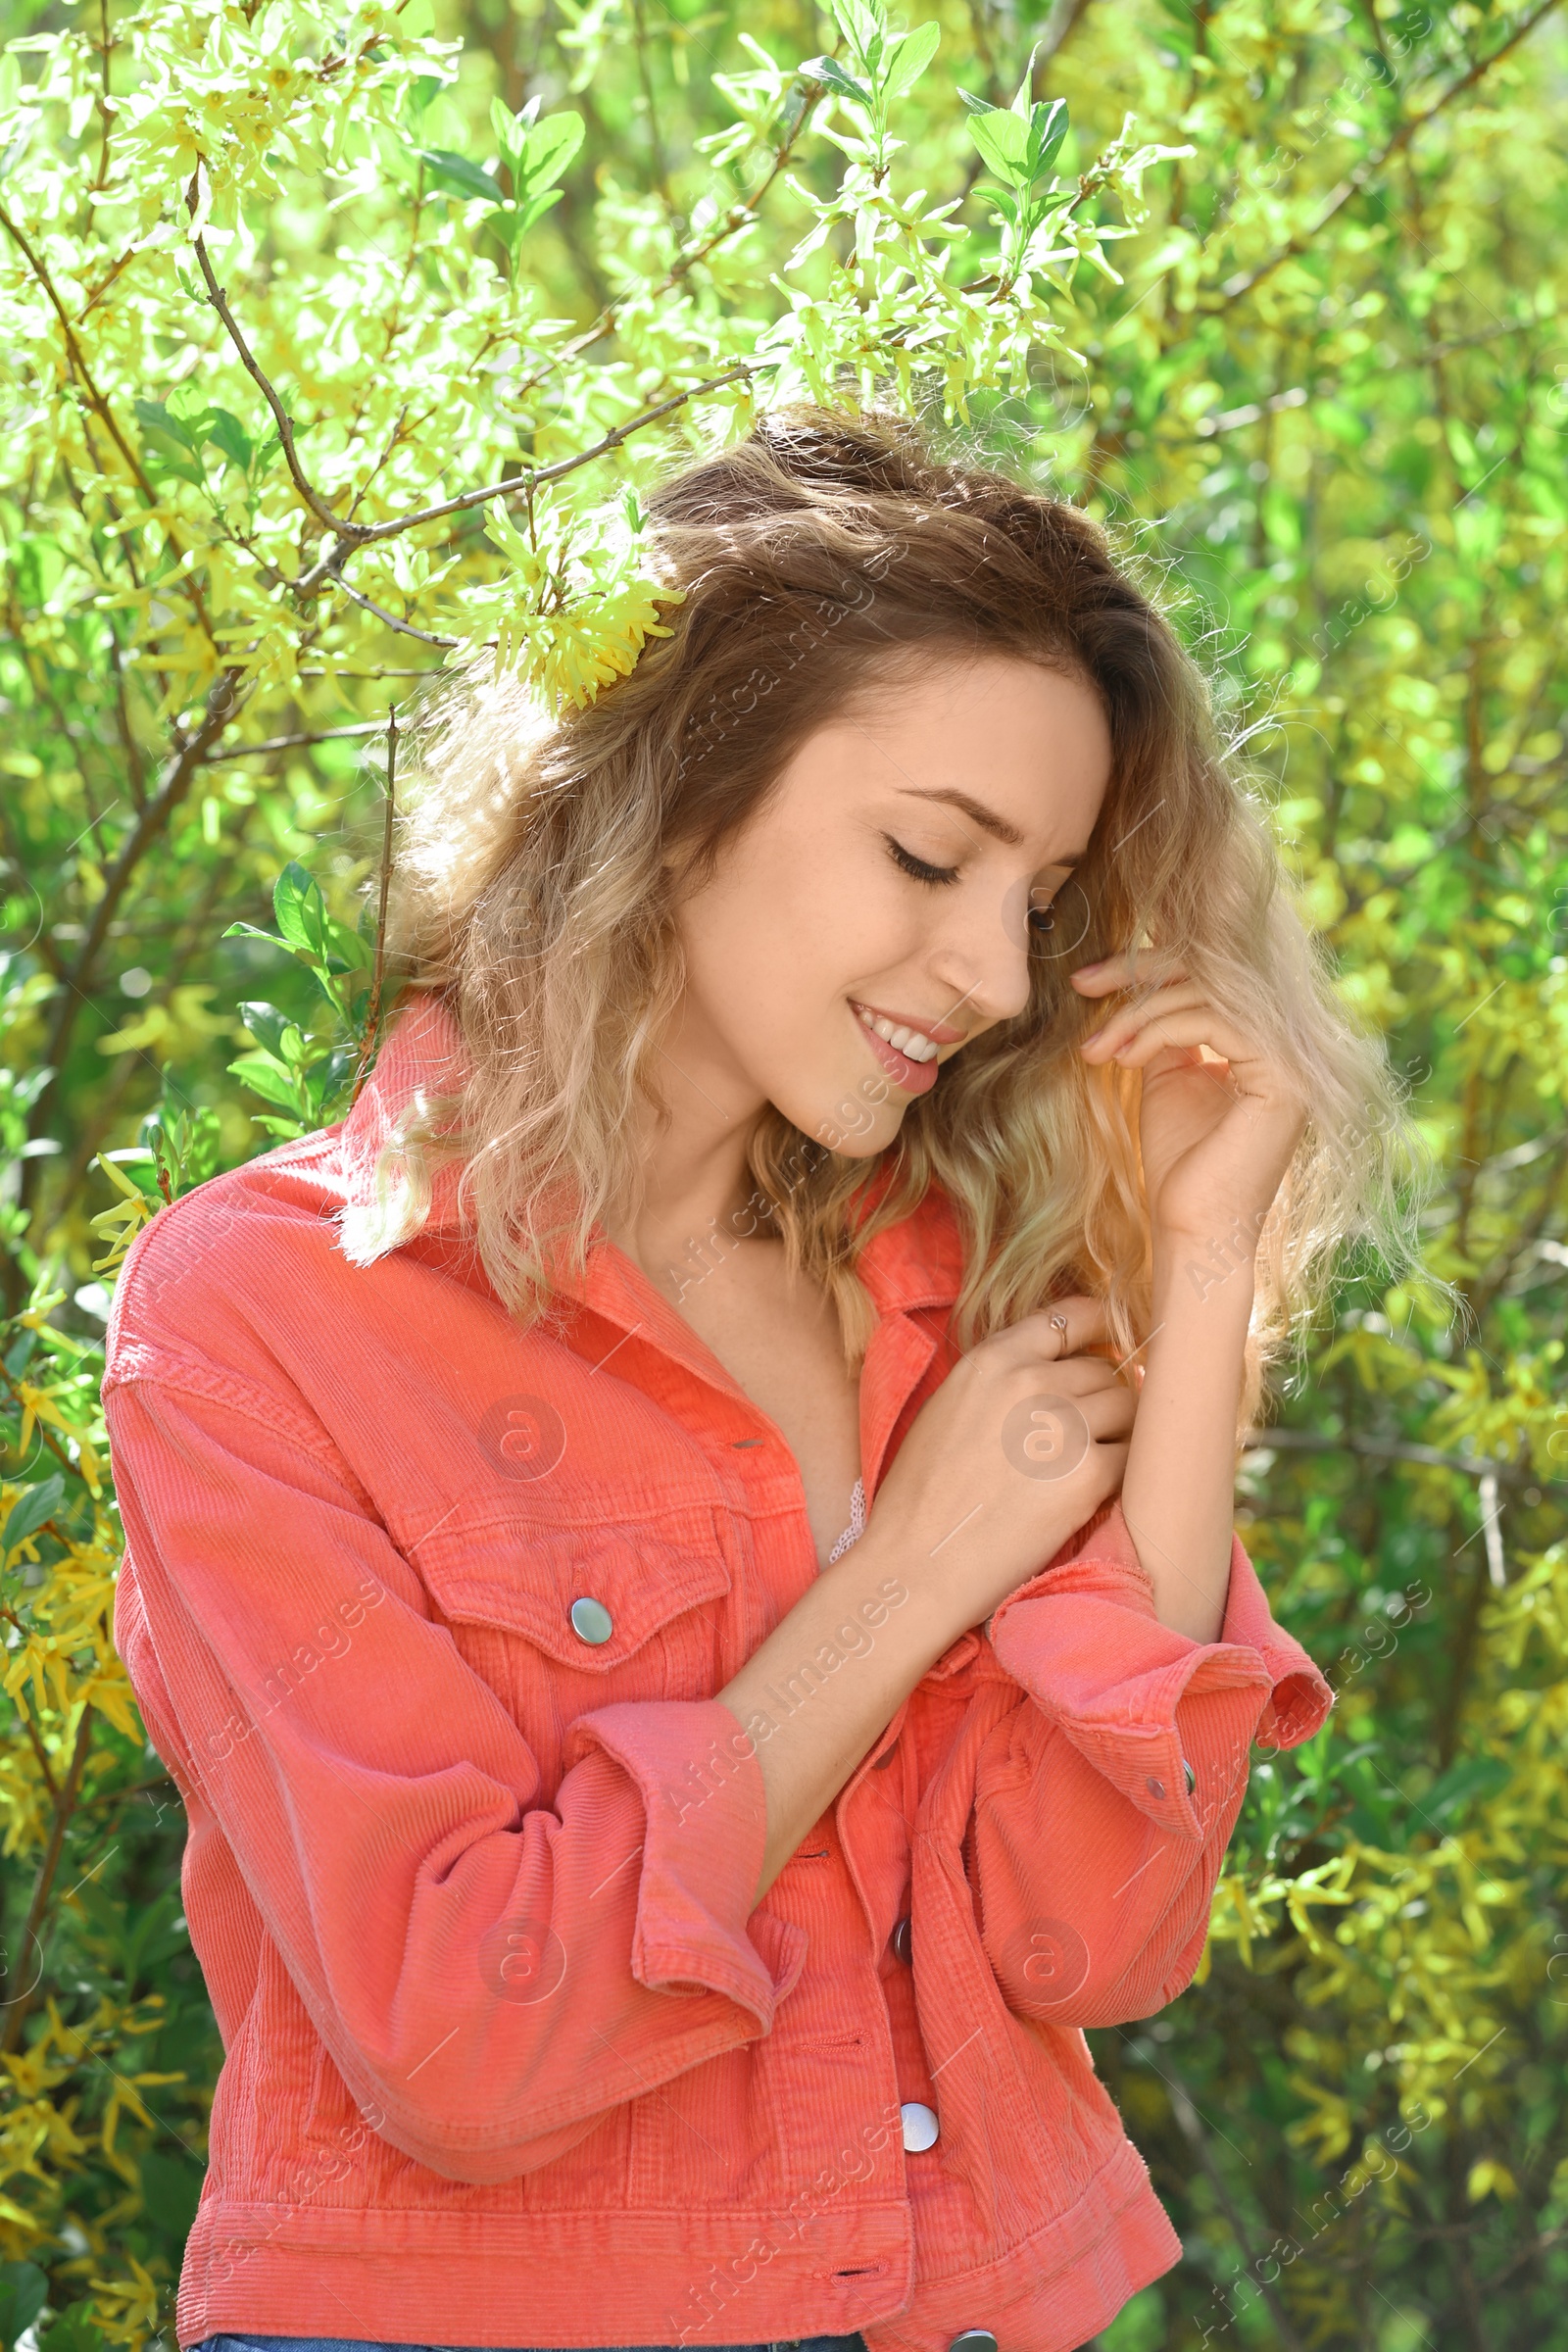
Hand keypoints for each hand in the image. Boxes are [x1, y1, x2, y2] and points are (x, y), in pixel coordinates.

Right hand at [862, 1294, 1135, 1633]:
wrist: (916, 1560)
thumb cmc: (922, 1495)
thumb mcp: (949, 1407)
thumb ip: (1002, 1381)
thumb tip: (1062, 1371)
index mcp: (992, 1359)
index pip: (1070, 1316)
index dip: (1099, 1329)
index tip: (1110, 1345)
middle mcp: (1031, 1381)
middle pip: (1104, 1369)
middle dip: (1103, 1397)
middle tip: (1089, 1434)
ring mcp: (1063, 1425)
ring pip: (1126, 1407)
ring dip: (1119, 1431)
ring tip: (1090, 1463)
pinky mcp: (1088, 1474)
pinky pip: (1133, 1455)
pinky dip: (1123, 1471)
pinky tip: (1093, 1491)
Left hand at [1070, 945, 1306, 1251]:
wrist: (1192, 1230)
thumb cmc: (1178, 1167)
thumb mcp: (1167, 1079)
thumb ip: (1167, 1029)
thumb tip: (1143, 981)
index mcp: (1268, 1041)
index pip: (1214, 975)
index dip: (1150, 967)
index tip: (1089, 981)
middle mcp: (1290, 1043)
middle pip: (1214, 969)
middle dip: (1138, 971)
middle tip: (1083, 984)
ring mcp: (1293, 1059)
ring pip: (1205, 993)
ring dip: (1135, 1014)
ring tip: (1095, 1049)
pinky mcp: (1282, 1077)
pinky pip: (1209, 1021)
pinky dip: (1154, 1032)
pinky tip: (1123, 1059)